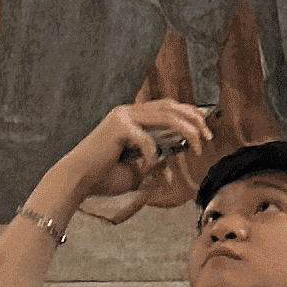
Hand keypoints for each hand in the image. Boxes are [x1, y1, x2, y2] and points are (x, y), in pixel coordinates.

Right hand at [44, 101, 210, 227]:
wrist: (77, 180)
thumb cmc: (103, 176)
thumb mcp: (137, 170)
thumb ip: (154, 163)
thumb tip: (171, 166)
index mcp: (130, 118)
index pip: (165, 107)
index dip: (188, 113)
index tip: (205, 127)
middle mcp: (127, 112)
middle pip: (171, 106)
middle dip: (195, 119)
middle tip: (209, 136)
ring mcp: (122, 117)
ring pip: (167, 116)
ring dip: (188, 130)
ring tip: (199, 146)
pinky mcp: (118, 127)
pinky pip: (148, 140)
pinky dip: (153, 156)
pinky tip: (147, 167)